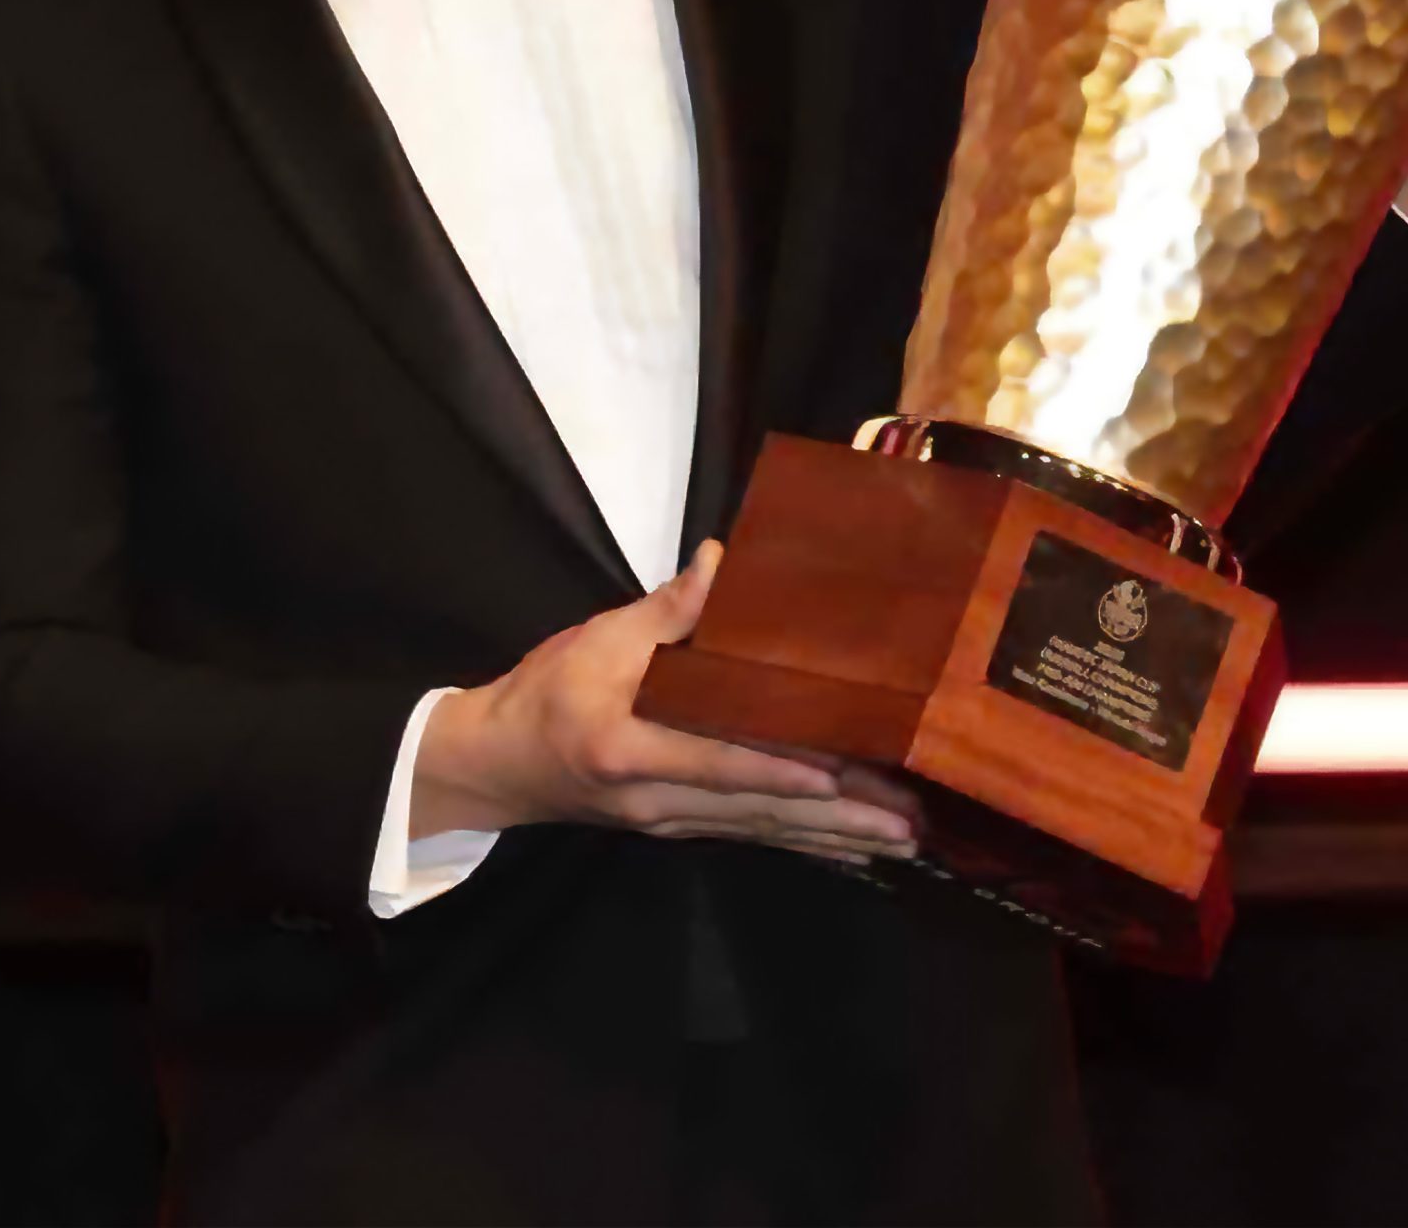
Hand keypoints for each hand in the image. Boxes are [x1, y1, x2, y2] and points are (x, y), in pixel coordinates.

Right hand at [412, 540, 922, 866]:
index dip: (783, 769)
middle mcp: (660, 799)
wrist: (498, 762)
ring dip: (836, 838)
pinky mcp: (682, 826)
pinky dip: (804, 840)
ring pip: (765, 829)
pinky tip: (848, 846)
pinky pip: (752, 833)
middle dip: (839, 819)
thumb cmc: (547, 692)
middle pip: (760, 808)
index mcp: (632, 748)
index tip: (845, 778)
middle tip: (909, 823)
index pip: (720, 761)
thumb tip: (720, 561)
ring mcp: (673, 821)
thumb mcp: (596, 639)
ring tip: (901, 839)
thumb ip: (665, 610)